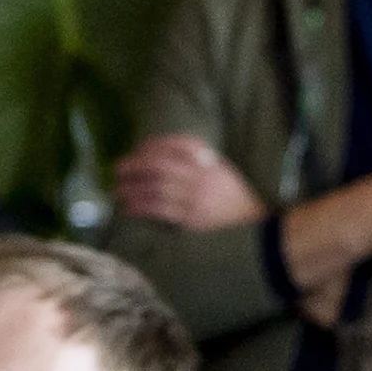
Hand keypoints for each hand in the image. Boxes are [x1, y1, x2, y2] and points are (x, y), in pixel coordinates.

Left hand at [110, 136, 267, 232]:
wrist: (254, 226)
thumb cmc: (235, 199)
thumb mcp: (222, 172)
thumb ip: (200, 161)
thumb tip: (167, 155)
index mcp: (211, 162)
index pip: (179, 144)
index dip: (155, 145)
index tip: (139, 148)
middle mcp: (202, 176)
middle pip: (161, 165)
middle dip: (135, 164)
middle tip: (118, 168)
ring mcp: (196, 196)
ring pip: (155, 187)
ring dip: (132, 188)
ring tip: (117, 191)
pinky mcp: (191, 217)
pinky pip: (159, 209)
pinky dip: (140, 207)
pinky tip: (128, 208)